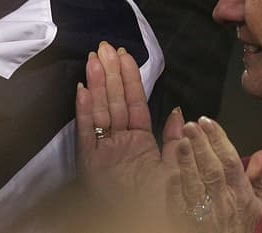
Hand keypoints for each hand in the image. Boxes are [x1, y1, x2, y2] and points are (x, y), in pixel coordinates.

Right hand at [76, 41, 184, 230]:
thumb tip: (179, 113)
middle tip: (104, 46)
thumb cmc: (160, 204)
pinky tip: (82, 90)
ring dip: (96, 84)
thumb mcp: (175, 170)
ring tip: (93, 59)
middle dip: (110, 73)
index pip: (135, 103)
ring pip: (100, 110)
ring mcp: (104, 150)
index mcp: (140, 143)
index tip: (125, 55)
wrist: (142, 224)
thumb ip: (175, 142)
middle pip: (115, 101)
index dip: (130, 78)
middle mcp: (120, 142)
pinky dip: (84, 111)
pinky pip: (86, 132)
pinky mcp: (90, 162)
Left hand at [176, 116, 261, 232]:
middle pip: (213, 169)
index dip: (219, 140)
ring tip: (182, 141)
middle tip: (193, 125)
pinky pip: (179, 201)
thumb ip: (258, 175)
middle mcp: (222, 201)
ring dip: (188, 161)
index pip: (231, 161)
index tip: (208, 121)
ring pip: (195, 183)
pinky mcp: (186, 219)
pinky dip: (175, 184)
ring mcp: (204, 211)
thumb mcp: (255, 204)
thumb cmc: (236, 227)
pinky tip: (169, 169)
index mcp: (240, 193)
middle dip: (203, 145)